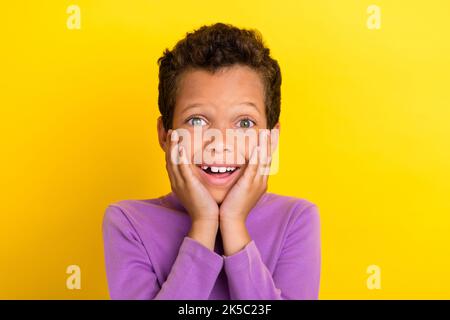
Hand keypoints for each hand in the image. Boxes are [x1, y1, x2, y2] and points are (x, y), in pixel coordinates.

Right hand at [165, 129, 218, 249]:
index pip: (171, 161)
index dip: (171, 148)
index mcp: (178, 182)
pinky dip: (179, 158)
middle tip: (169, 130)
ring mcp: (180, 183)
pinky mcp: (188, 186)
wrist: (206, 220)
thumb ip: (196, 178)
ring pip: (173, 161)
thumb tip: (200, 170)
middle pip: (169, 158)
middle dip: (168, 144)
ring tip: (173, 134)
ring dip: (172, 147)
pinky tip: (180, 148)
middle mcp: (176, 181)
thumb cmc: (205, 206)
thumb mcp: (197, 189)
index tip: (172, 136)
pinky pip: (182, 169)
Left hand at [219, 135, 271, 224]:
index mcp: (260, 181)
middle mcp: (261, 180)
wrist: (232, 221)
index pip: (267, 159)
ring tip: (268, 130)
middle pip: (269, 156)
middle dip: (273, 141)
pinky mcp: (249, 184)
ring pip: (264, 159)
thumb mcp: (241, 190)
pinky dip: (257, 156)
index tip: (272, 132)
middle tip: (277, 126)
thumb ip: (242, 179)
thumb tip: (239, 170)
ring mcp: (256, 182)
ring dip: (266, 144)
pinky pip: (255, 167)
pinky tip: (258, 146)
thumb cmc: (233, 206)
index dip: (270, 145)